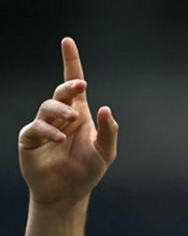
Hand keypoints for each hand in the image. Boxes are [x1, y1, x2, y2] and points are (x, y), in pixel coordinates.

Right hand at [18, 38, 118, 207]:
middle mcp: (61, 116)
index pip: (74, 82)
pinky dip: (49, 130)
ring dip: (61, 110)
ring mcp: (44, 126)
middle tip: (81, 86)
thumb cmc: (87, 171)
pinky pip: (36, 128)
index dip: (70, 61)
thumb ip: (109, 131)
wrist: (68, 194)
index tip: (67, 41)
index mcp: (80, 113)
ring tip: (74, 120)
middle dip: (69, 84)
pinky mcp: (30, 139)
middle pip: (61, 91)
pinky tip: (60, 138)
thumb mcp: (106, 151)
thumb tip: (106, 108)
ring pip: (47, 106)